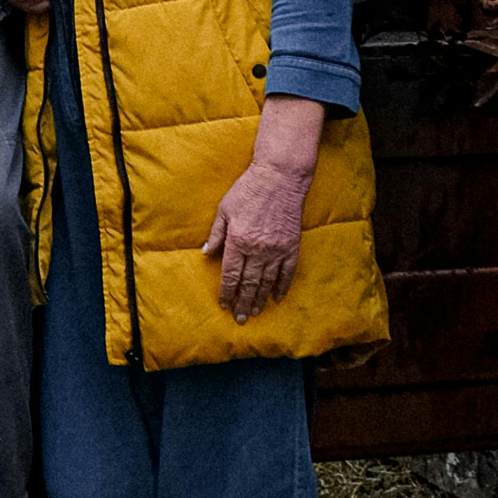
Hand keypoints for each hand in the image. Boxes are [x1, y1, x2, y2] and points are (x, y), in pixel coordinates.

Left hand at [202, 149, 314, 321]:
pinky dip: (282, 287)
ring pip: (267, 282)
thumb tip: (205, 253)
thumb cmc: (248, 190)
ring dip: (259, 300)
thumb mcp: (224, 209)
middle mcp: (257, 249)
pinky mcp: (292, 246)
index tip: (224, 305)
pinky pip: (287, 273)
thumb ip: (216, 234)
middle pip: (248, 283)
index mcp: (238, 241)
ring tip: (254, 313)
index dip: (227, 292)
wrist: (279, 177)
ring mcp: (277, 249)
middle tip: (239, 319)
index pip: (230, 275)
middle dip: (242, 303)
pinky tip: (277, 298)